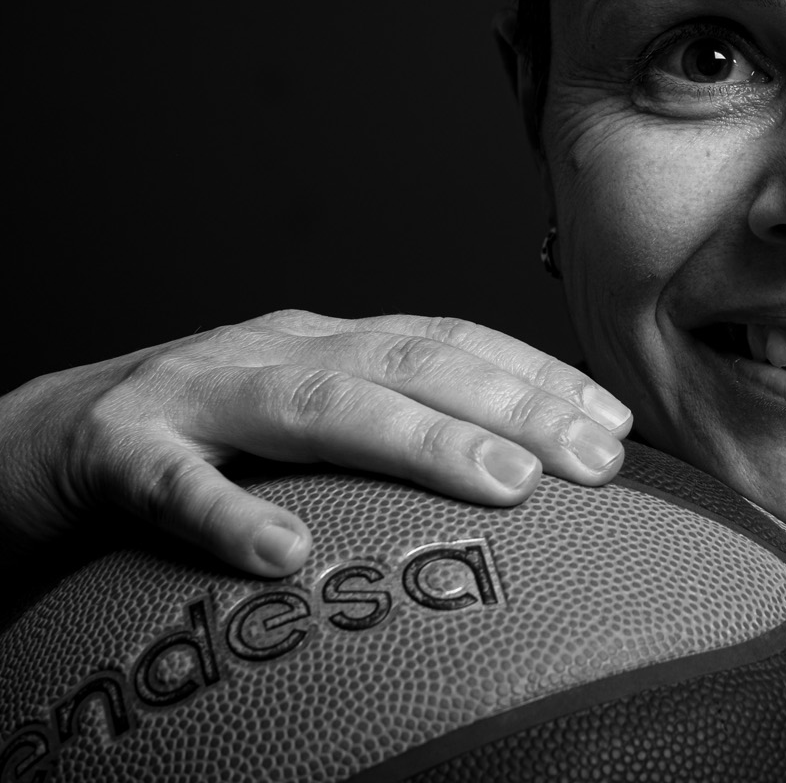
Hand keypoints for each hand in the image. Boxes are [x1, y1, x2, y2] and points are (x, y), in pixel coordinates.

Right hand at [0, 310, 631, 577]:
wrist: (26, 437)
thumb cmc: (188, 442)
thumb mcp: (294, 426)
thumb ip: (381, 440)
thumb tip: (505, 493)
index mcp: (326, 343)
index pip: (453, 340)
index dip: (537, 375)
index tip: (617, 422)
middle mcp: (274, 347)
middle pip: (414, 360)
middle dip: (517, 404)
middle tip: (598, 459)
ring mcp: (197, 389)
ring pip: (319, 403)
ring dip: (421, 439)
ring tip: (505, 484)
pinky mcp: (112, 446)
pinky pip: (173, 481)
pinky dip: (228, 513)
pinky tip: (285, 555)